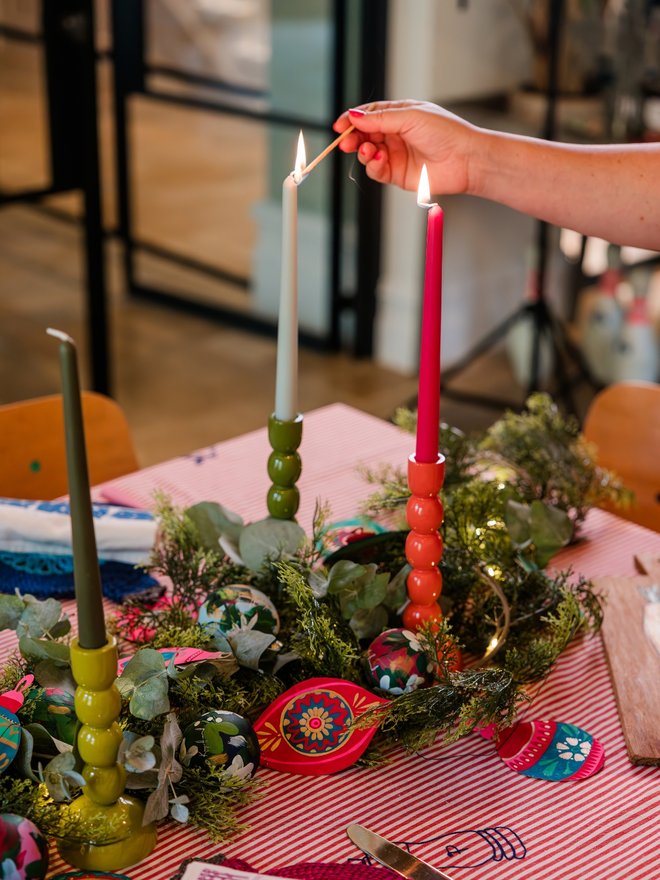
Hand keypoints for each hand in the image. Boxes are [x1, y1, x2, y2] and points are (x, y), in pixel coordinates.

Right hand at [333, 99, 478, 195]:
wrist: (465, 159)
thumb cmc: (445, 132)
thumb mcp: (409, 117)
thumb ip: (379, 119)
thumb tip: (353, 116)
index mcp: (399, 114)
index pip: (368, 115)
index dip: (352, 120)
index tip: (339, 126)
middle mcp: (396, 134)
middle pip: (364, 135)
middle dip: (353, 138)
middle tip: (346, 143)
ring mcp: (396, 155)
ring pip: (367, 154)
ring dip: (363, 153)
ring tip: (368, 151)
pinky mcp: (398, 175)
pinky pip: (377, 171)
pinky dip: (373, 166)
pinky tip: (378, 160)